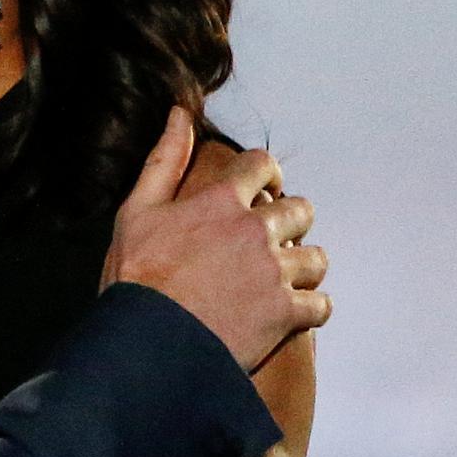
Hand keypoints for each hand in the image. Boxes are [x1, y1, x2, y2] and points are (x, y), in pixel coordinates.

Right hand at [101, 107, 330, 371]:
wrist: (148, 341)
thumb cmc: (136, 276)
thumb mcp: (137, 210)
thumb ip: (164, 160)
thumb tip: (180, 115)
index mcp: (220, 201)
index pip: (261, 165)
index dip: (264, 173)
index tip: (261, 188)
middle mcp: (255, 231)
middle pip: (299, 210)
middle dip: (288, 220)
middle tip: (268, 239)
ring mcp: (274, 273)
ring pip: (315, 258)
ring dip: (301, 265)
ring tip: (279, 278)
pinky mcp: (286, 313)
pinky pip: (320, 305)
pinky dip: (309, 308)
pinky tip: (290, 313)